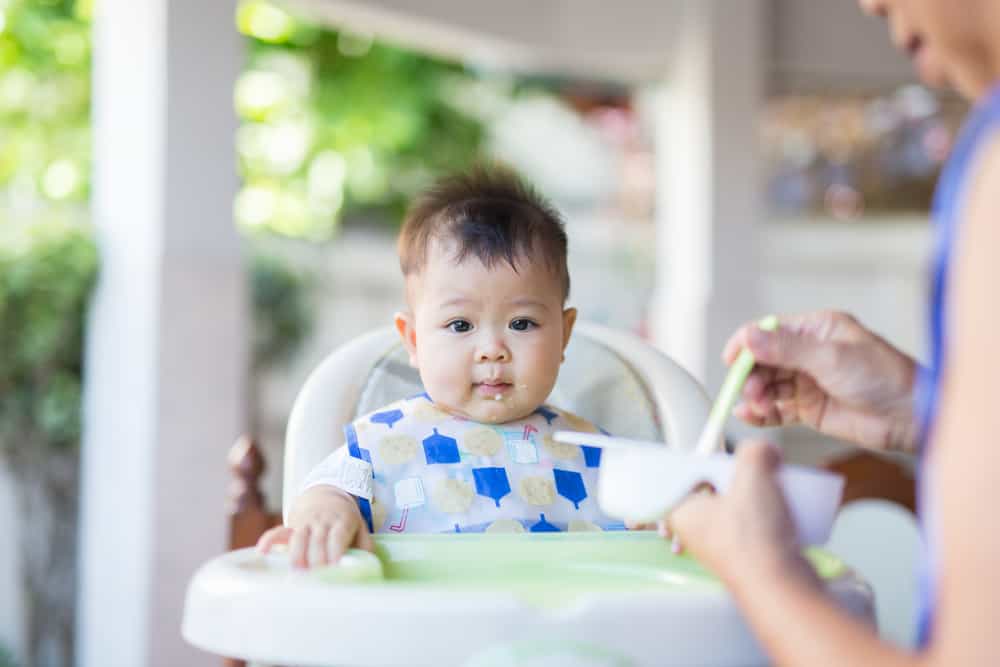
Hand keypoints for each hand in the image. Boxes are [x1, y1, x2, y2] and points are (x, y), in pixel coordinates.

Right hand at [256, 485, 373, 568]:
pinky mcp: (292, 526)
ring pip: (299, 537)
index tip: (334, 566)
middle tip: (316, 578)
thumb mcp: (360, 527)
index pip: (338, 536)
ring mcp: (306, 523)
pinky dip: (269, 540)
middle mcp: (323, 521)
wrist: (327, 494)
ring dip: (297, 554)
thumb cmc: (345, 519)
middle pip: (318, 540)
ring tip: (297, 573)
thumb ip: (364, 546)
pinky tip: (262, 553)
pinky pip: (278, 531)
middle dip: (316, 558)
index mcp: (342, 521)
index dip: (335, 550)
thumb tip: (366, 567)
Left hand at [666, 441, 818, 592]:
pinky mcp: (745, 558)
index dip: (692, 464)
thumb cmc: (754, 537)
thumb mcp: (752, 476)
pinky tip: (781, 511)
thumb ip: (754, 452)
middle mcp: (695, 532)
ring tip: (772, 488)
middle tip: (750, 470)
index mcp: (682, 512)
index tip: (704, 457)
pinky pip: (752, 528)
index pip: (677, 480)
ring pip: (733, 510)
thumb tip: (763, 450)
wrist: (780, 585)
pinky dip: (764, 517)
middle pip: (709, 490)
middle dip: (731, 478)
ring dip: (753, 496)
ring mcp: (720, 547)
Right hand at [724, 311, 919, 453]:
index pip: (770, 331)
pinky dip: (761, 413)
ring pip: (768, 385)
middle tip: (749, 391)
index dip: (747, 344)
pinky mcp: (809, 408)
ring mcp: (808, 381)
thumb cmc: (883, 378)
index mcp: (816, 329)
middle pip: (764, 360)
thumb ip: (786, 349)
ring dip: (756, 394)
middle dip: (751, 375)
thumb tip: (748, 336)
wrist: (910, 416)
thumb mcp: (830, 358)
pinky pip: (776, 409)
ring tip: (756, 405)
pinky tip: (751, 417)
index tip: (731, 360)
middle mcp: (809, 353)